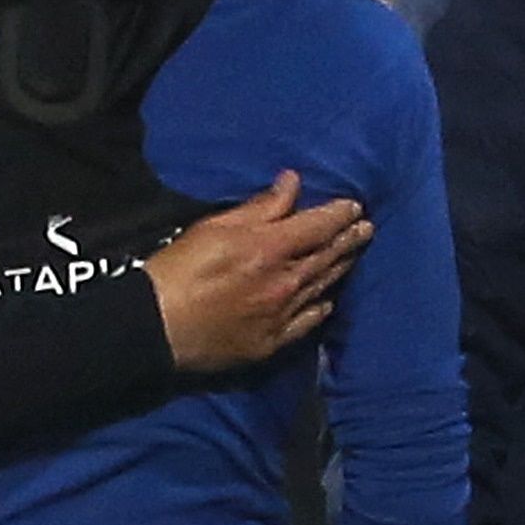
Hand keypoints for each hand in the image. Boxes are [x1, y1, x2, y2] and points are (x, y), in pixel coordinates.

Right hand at [146, 172, 368, 371]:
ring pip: (321, 287)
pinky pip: (307, 322)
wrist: (157, 327)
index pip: (317, 226)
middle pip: (327, 257)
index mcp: (270, 248)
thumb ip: (259, 207)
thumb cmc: (177, 270)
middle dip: (349, 240)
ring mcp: (283, 314)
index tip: (354, 206)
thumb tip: (291, 184)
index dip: (338, 214)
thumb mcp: (212, 227)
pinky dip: (320, 307)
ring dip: (340, 269)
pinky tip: (327, 300)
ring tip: (353, 256)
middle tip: (366, 229)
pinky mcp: (273, 341)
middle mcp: (286, 281)